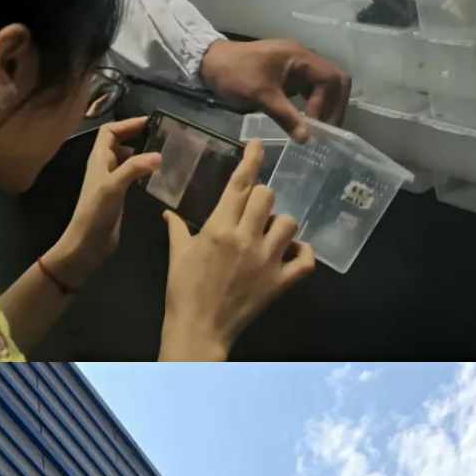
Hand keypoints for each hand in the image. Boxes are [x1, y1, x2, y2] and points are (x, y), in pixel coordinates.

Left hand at [47, 117, 159, 285]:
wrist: (87, 244)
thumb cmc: (95, 212)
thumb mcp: (114, 185)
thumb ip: (134, 168)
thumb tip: (158, 155)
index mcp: (98, 158)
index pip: (110, 130)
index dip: (127, 123)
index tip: (149, 122)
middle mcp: (103, 166)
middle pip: (118, 141)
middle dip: (136, 135)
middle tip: (160, 135)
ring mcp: (110, 181)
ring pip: (126, 158)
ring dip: (141, 153)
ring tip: (162, 151)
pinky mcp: (117, 195)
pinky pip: (130, 175)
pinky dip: (141, 170)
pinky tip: (154, 174)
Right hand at [160, 143, 314, 359]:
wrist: (198, 331)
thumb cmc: (183, 292)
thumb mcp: (178, 256)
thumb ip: (177, 230)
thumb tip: (168, 214)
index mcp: (219, 227)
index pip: (241, 183)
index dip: (252, 159)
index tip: (260, 144)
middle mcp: (246, 238)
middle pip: (268, 196)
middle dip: (262, 198)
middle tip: (254, 213)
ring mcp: (266, 261)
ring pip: (289, 223)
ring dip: (280, 224)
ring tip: (271, 235)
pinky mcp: (279, 283)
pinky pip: (306, 260)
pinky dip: (304, 254)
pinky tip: (295, 253)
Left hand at [200, 35, 350, 140]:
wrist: (213, 62)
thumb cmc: (235, 74)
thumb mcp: (260, 96)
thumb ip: (285, 116)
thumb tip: (307, 139)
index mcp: (300, 57)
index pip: (330, 79)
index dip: (326, 104)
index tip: (313, 125)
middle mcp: (304, 58)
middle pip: (335, 81)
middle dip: (335, 106)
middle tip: (327, 132)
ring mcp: (298, 67)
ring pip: (326, 86)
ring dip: (326, 108)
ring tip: (320, 132)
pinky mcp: (291, 76)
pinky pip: (312, 90)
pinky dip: (315, 106)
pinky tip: (309, 124)